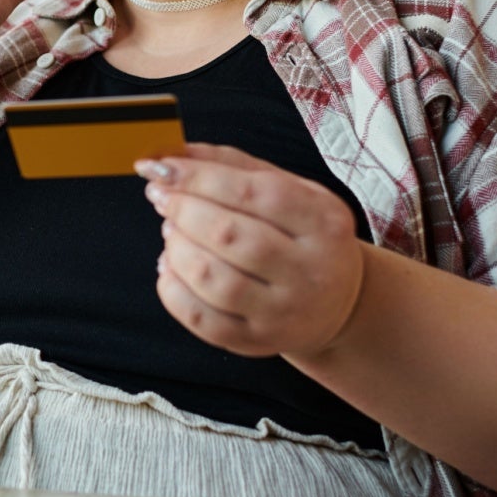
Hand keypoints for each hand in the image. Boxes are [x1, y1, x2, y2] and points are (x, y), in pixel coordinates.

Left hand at [137, 144, 366, 359]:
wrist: (336, 302)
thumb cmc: (300, 233)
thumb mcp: (285, 189)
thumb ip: (228, 164)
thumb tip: (164, 153)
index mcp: (324, 221)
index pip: (255, 193)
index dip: (199, 177)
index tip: (160, 168)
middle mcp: (311, 270)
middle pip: (230, 235)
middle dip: (182, 210)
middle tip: (161, 197)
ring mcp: (284, 312)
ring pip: (214, 280)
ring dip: (176, 248)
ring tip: (170, 230)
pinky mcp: (257, 342)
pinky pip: (202, 319)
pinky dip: (172, 289)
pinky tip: (170, 266)